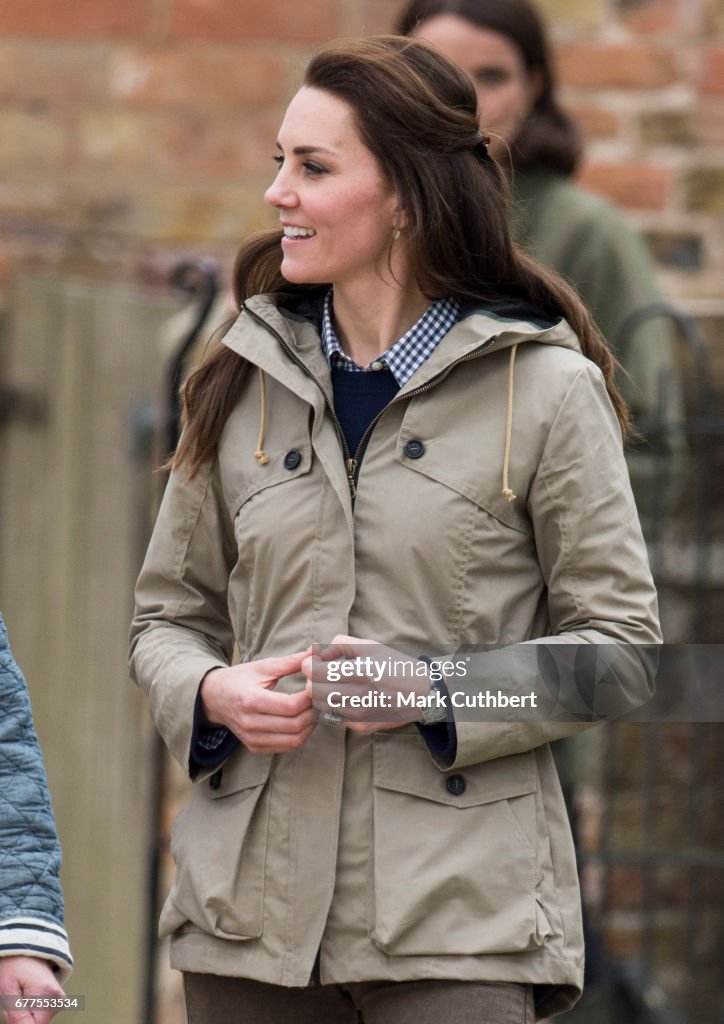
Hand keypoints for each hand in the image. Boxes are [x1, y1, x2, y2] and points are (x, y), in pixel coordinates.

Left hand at [0, 956, 64, 1023]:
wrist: (26, 948)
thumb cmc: (13, 967)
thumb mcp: (8, 991)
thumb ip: (17, 1016)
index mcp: (47, 995)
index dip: (18, 1023)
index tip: (13, 1009)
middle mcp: (59, 998)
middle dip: (21, 1019)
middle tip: (14, 999)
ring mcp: (60, 999)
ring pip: (38, 1021)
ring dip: (26, 1014)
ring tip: (20, 994)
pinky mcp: (58, 999)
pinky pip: (42, 1014)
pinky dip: (32, 1010)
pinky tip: (28, 995)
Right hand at [200, 651, 315, 753]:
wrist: (214, 698)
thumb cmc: (240, 679)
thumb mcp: (263, 667)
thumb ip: (291, 662)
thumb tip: (315, 652)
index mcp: (251, 700)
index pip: (290, 706)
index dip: (309, 698)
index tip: (317, 688)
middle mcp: (250, 723)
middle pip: (295, 725)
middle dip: (313, 712)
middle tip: (320, 700)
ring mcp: (252, 739)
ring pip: (294, 740)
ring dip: (310, 726)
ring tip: (314, 710)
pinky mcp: (255, 747)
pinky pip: (287, 747)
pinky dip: (301, 736)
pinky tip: (304, 722)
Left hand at [302, 636, 430, 733]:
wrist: (422, 694)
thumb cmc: (395, 665)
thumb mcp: (371, 646)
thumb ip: (341, 644)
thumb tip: (316, 653)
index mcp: (362, 671)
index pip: (317, 673)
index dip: (308, 666)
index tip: (310, 662)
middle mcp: (360, 696)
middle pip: (314, 691)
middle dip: (310, 681)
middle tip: (318, 674)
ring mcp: (360, 714)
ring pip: (320, 706)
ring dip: (318, 695)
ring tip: (329, 685)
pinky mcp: (361, 726)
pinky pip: (333, 717)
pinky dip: (331, 707)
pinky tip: (341, 698)